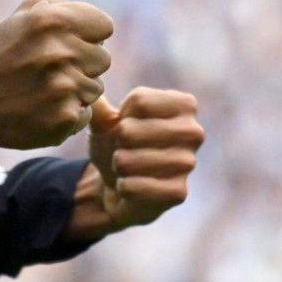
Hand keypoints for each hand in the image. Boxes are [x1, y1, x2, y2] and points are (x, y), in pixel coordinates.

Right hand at [0, 0, 112, 149]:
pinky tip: (41, 109)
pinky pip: (85, 113)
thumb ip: (62, 10)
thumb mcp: (21, 16)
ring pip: (96, 88)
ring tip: (43, 90)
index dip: (89, 35)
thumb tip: (97, 25)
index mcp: (51, 21)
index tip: (70, 43)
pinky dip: (67, 113)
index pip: (104, 26)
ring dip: (75, 90)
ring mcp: (63, 88)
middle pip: (103, 59)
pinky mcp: (63, 119)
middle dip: (82, 63)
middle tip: (51, 70)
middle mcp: (59, 52)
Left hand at [67, 87, 202, 239]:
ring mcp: (188, 163)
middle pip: (128, 130)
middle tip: (126, 149)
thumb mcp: (106, 120)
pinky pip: (131, 186)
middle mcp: (193, 132)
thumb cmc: (120, 145)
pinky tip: (132, 186)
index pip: (139, 100)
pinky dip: (122, 187)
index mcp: (184, 105)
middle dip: (116, 142)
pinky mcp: (178, 193)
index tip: (128, 125)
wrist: (123, 186)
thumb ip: (97, 103)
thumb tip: (88, 88)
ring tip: (129, 167)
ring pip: (126, 160)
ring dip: (118, 165)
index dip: (120, 116)